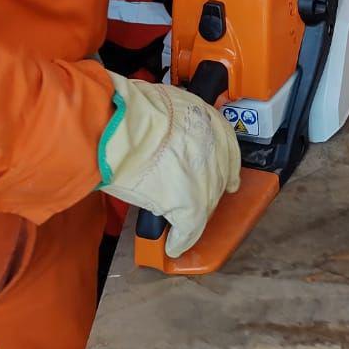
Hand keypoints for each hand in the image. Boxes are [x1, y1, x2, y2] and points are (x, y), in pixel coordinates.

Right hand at [97, 74, 242, 257]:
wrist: (122, 126)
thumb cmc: (131, 112)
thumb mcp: (164, 105)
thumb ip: (174, 119)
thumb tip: (162, 130)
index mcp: (211, 122)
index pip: (226, 149)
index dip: (223, 165)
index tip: (225, 178)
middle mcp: (217, 150)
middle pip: (216, 178)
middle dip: (204, 189)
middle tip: (188, 196)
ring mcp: (207, 178)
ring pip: (205, 203)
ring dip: (192, 214)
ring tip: (177, 223)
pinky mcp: (192, 204)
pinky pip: (189, 228)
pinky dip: (180, 239)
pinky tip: (173, 244)